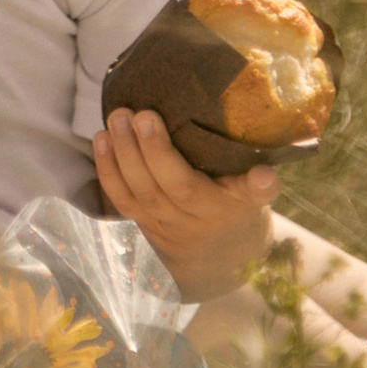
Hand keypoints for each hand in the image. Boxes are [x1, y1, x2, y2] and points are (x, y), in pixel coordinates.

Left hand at [93, 106, 278, 302]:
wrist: (212, 253)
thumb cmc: (231, 203)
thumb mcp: (250, 192)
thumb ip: (255, 180)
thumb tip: (265, 171)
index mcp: (234, 205)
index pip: (249, 195)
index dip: (257, 185)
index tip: (262, 173)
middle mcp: (201, 218)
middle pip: (179, 189)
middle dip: (156, 151)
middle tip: (143, 114)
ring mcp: (167, 222)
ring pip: (143, 193)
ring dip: (125, 154)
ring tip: (117, 118)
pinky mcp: (142, 221)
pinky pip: (122, 199)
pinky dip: (107, 169)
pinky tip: (101, 139)